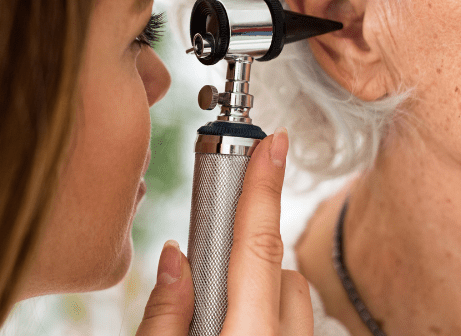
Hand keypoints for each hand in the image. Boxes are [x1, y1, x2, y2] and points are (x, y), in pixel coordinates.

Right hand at [136, 128, 313, 334]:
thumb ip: (163, 315)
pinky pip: (296, 327)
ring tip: (221, 321)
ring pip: (294, 299)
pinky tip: (237, 334)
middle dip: (248, 263)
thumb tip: (175, 257)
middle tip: (205, 286)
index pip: (258, 247)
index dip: (264, 188)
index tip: (273, 144)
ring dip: (264, 295)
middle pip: (281, 271)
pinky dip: (272, 321)